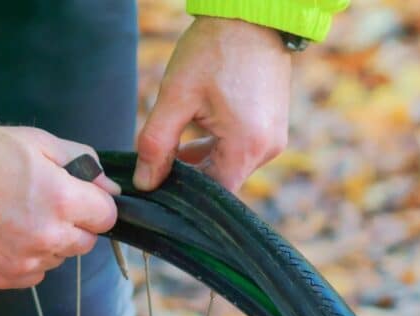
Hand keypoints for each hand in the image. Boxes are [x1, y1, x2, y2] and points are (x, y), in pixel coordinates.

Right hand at [0, 124, 118, 288]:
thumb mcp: (37, 142)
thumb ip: (82, 163)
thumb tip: (109, 187)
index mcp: (63, 200)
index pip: (107, 216)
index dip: (95, 205)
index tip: (79, 197)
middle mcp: (49, 237)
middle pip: (86, 242)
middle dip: (74, 224)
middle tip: (42, 203)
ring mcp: (26, 261)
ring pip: (58, 258)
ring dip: (48, 242)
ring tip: (15, 217)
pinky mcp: (4, 277)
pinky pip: (32, 273)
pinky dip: (25, 258)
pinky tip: (3, 235)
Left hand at [134, 16, 291, 192]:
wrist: (252, 14)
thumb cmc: (214, 50)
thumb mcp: (175, 97)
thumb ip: (156, 145)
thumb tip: (145, 183)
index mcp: (247, 146)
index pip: (214, 194)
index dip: (185, 194)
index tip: (159, 183)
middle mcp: (267, 149)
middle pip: (222, 181)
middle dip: (191, 173)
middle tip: (160, 158)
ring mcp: (274, 138)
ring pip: (230, 165)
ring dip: (202, 158)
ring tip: (176, 137)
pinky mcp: (273, 126)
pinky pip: (242, 149)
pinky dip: (218, 146)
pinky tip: (198, 127)